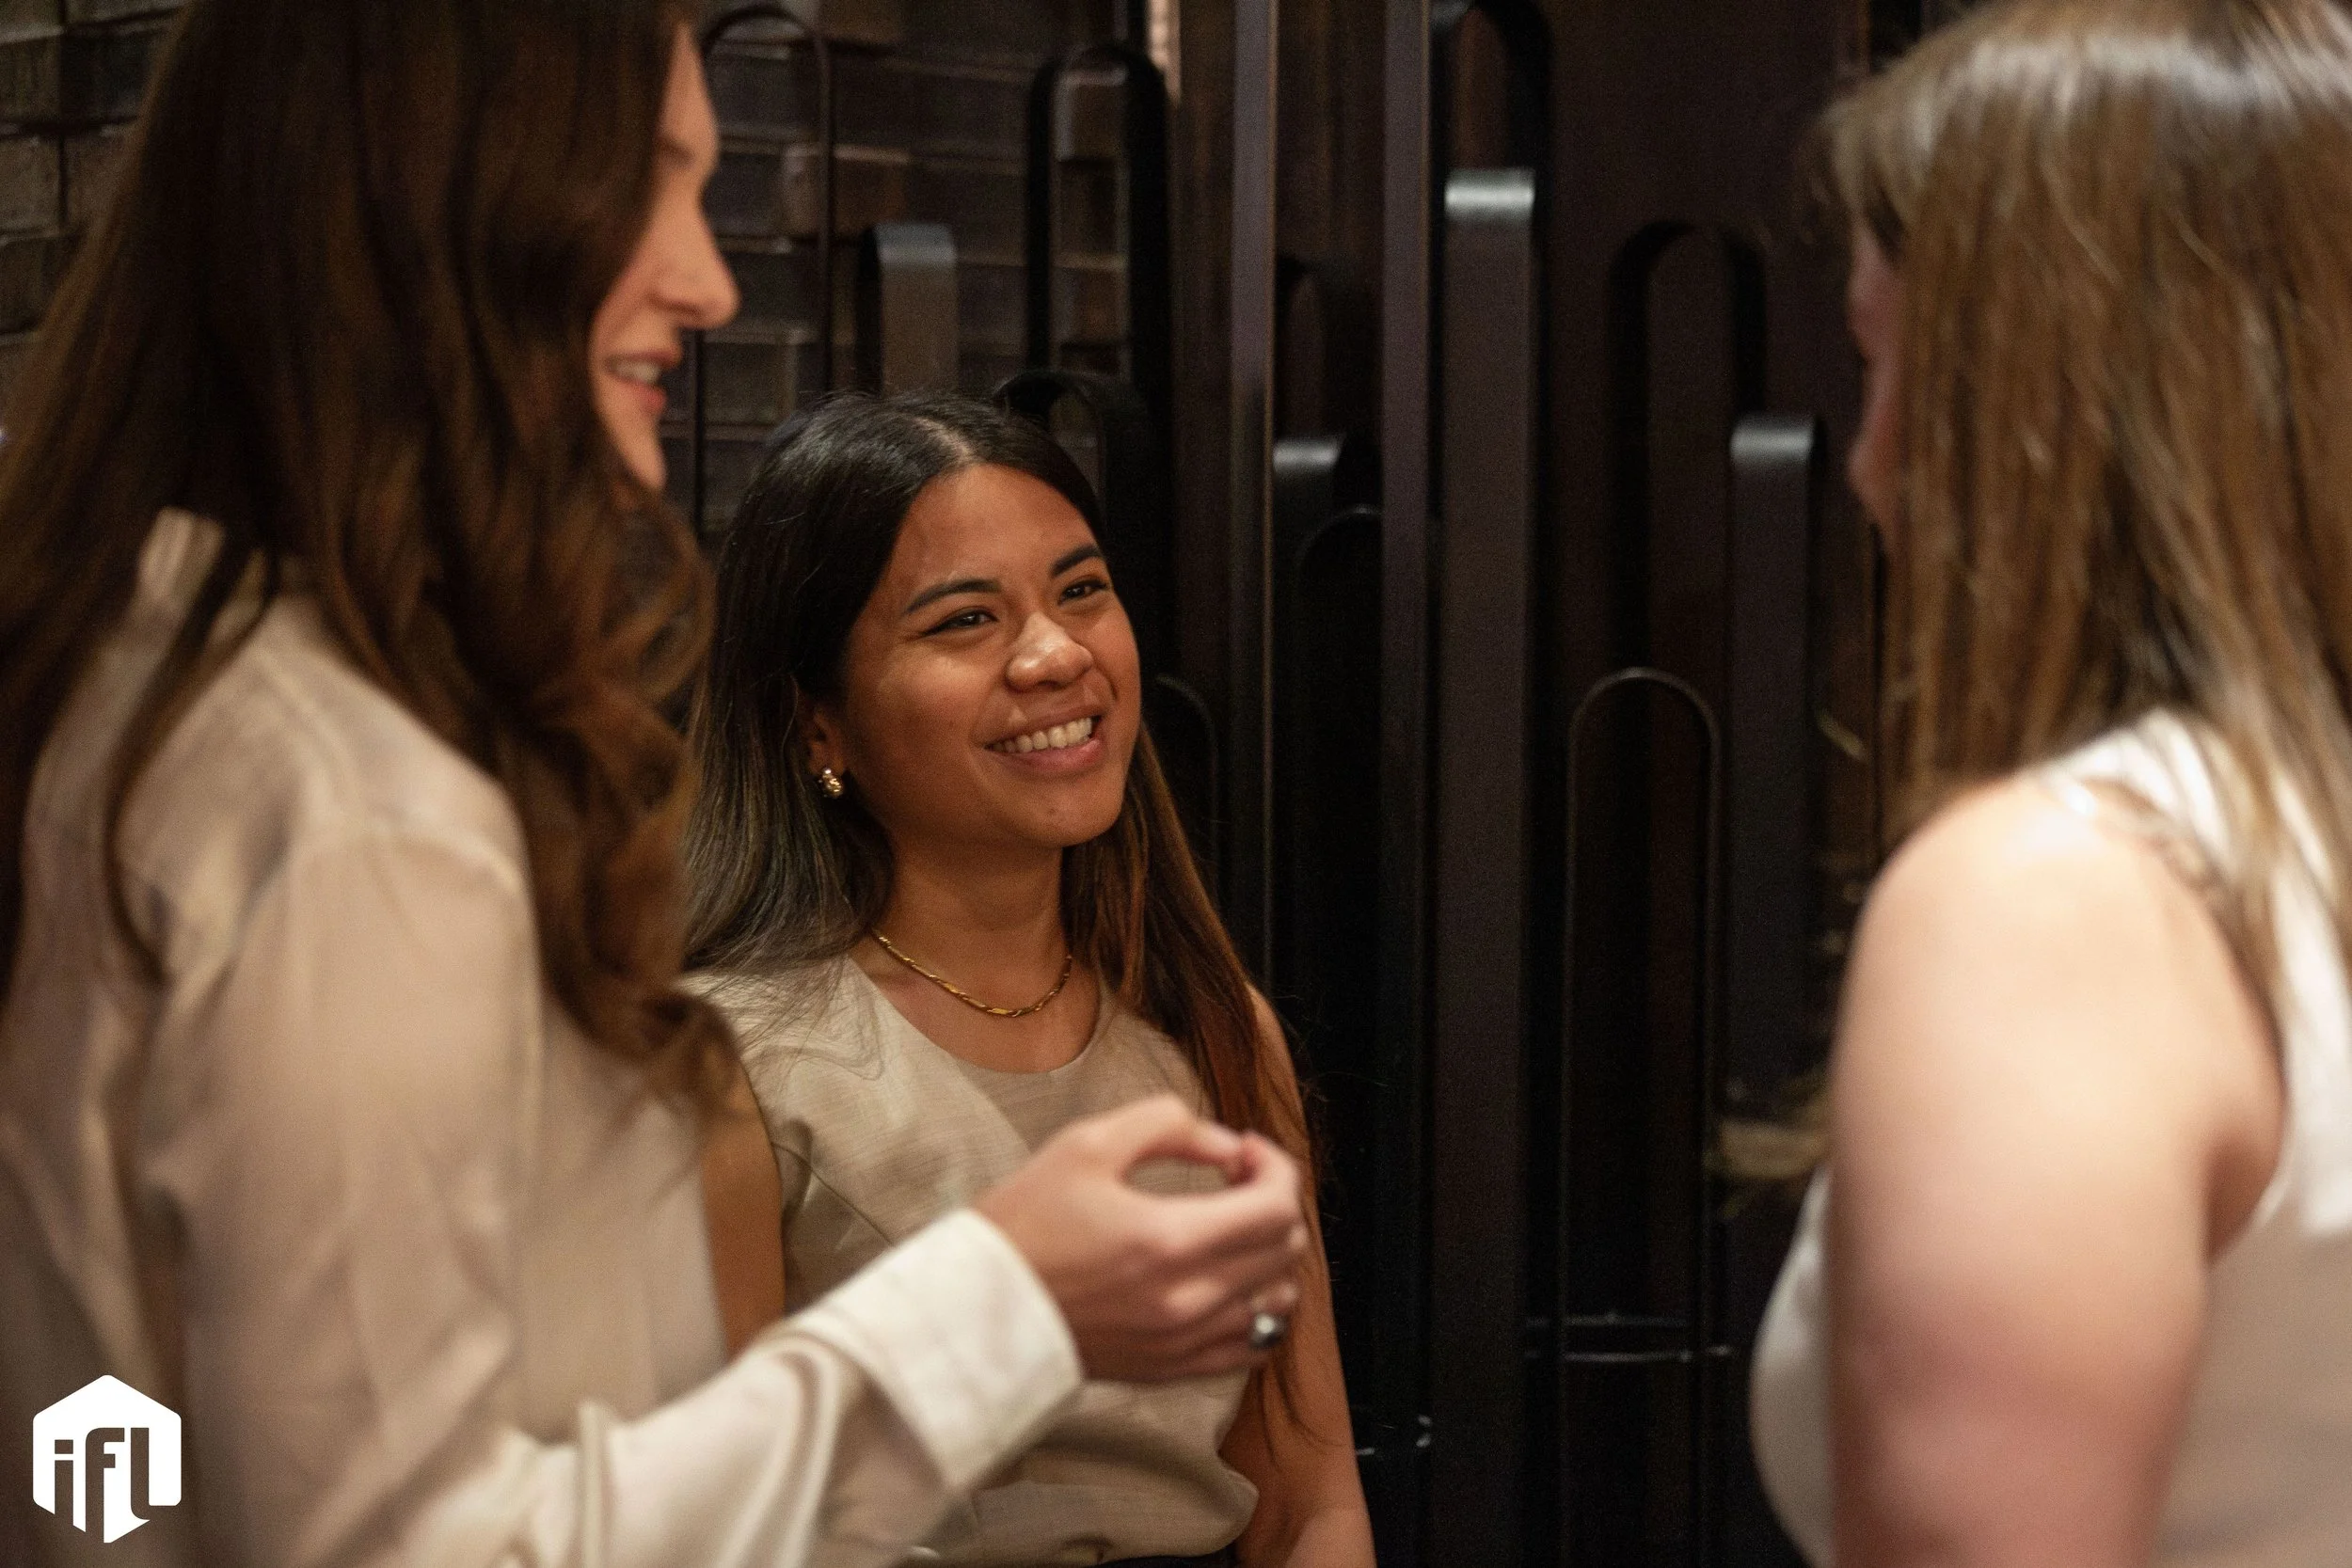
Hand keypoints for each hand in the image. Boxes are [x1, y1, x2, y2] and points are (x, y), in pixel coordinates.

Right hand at [974, 1094, 1307, 1382]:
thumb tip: (1227, 1145)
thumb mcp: (1085, 1144)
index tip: (1244, 1150)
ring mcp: (1185, 1342)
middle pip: (1286, 1249)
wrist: (976, 1309)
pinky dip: (1259, 1308)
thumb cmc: (1024, 1224)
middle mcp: (1189, 1299)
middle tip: (1236, 1178)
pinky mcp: (1174, 1369)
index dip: (1275, 1165)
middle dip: (1274, 1200)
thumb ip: (1167, 1126)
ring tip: (1233, 1229)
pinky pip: (1253, 1345)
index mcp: (1170, 1240)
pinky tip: (1228, 1280)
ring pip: (1280, 1299)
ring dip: (1272, 1255)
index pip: (1277, 1205)